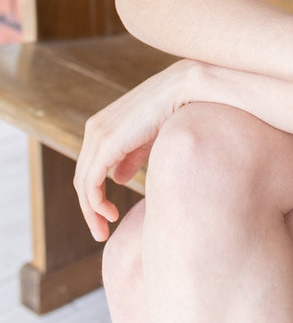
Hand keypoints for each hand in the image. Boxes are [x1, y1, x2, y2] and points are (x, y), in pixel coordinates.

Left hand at [74, 61, 190, 240]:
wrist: (181, 90)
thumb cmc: (171, 110)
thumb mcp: (146, 138)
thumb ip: (130, 157)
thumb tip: (117, 178)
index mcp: (101, 126)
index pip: (89, 168)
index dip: (95, 194)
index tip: (108, 216)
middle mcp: (93, 130)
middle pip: (82, 178)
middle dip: (89, 209)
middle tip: (101, 232)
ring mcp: (97, 136)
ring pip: (83, 184)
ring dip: (91, 211)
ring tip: (104, 230)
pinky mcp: (105, 144)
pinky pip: (91, 183)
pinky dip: (96, 203)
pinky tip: (111, 215)